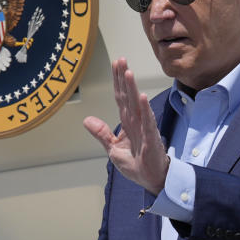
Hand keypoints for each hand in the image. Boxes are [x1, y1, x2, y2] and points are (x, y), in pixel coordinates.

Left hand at [84, 58, 169, 194]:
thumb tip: (87, 120)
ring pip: (136, 105)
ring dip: (132, 88)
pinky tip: (142, 96)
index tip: (116, 64)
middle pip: (127, 96)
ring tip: (129, 73)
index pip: (120, 97)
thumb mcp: (113, 149)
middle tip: (121, 60)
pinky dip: (144, 109)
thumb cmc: (137, 164)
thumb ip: (102, 133)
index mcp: (127, 122)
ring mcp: (144, 129)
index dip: (117, 81)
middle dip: (124, 78)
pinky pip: (147, 122)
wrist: (152, 180)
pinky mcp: (150, 139)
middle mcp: (136, 122)